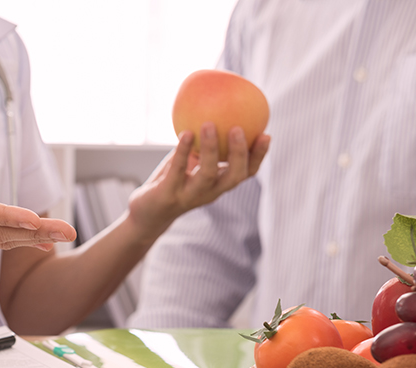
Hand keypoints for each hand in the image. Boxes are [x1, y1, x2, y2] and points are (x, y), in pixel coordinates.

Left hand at [127, 123, 269, 238]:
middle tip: (238, 128)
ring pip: (207, 174)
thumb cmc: (172, 180)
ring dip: (211, 149)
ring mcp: (190, 195)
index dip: (258, 156)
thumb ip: (203, 143)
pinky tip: (185, 133)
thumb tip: (214, 107)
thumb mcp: (190, 161)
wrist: (148, 212)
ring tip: (209, 124)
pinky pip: (178, 170)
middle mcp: (209, 192)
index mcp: (219, 184)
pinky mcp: (169, 195)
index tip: (267, 134)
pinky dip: (183, 151)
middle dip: (240, 154)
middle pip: (233, 177)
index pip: (246, 172)